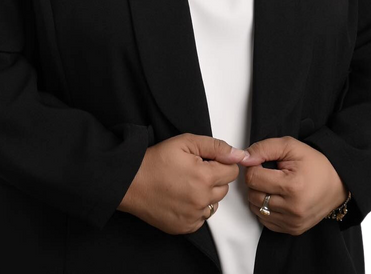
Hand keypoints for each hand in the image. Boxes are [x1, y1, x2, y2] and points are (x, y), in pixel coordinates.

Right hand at [118, 134, 246, 234]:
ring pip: (214, 204)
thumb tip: (238, 154)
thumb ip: (215, 146)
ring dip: (206, 194)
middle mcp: (202, 200)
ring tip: (186, 184)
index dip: (220, 162)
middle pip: (224, 188)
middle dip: (214, 178)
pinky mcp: (185, 227)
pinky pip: (202, 218)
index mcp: (205, 177)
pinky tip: (181, 197)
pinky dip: (196, 208)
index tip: (207, 161)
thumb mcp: (185, 142)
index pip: (232, 171)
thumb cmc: (156, 161)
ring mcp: (194, 216)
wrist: (132, 182)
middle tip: (194, 171)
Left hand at [240, 136, 347, 235]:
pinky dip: (266, 209)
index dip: (254, 167)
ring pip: (256, 209)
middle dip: (256, 182)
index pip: (253, 179)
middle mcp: (293, 209)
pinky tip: (277, 197)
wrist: (338, 183)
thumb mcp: (290, 146)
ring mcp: (293, 222)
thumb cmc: (315, 164)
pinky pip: (265, 221)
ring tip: (273, 185)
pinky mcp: (293, 230)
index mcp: (292, 186)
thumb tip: (244, 158)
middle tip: (269, 173)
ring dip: (259, 195)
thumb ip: (264, 148)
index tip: (263, 163)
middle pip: (253, 195)